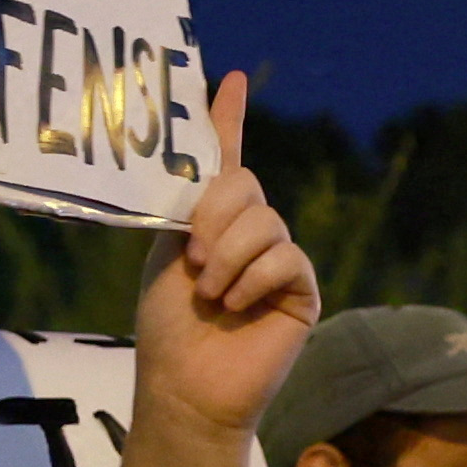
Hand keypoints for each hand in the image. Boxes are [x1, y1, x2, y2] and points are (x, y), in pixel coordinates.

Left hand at [127, 69, 317, 441]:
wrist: (183, 387)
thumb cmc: (167, 328)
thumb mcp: (166, 253)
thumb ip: (187, 206)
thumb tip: (210, 155)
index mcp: (210, 219)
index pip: (224, 158)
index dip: (227, 118)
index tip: (230, 79)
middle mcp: (248, 232)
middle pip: (244, 184)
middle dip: (214, 215)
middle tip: (193, 260)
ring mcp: (277, 260)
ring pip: (264, 220)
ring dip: (228, 254)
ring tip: (210, 293)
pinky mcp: (300, 289)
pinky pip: (285, 256)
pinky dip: (254, 277)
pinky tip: (236, 303)